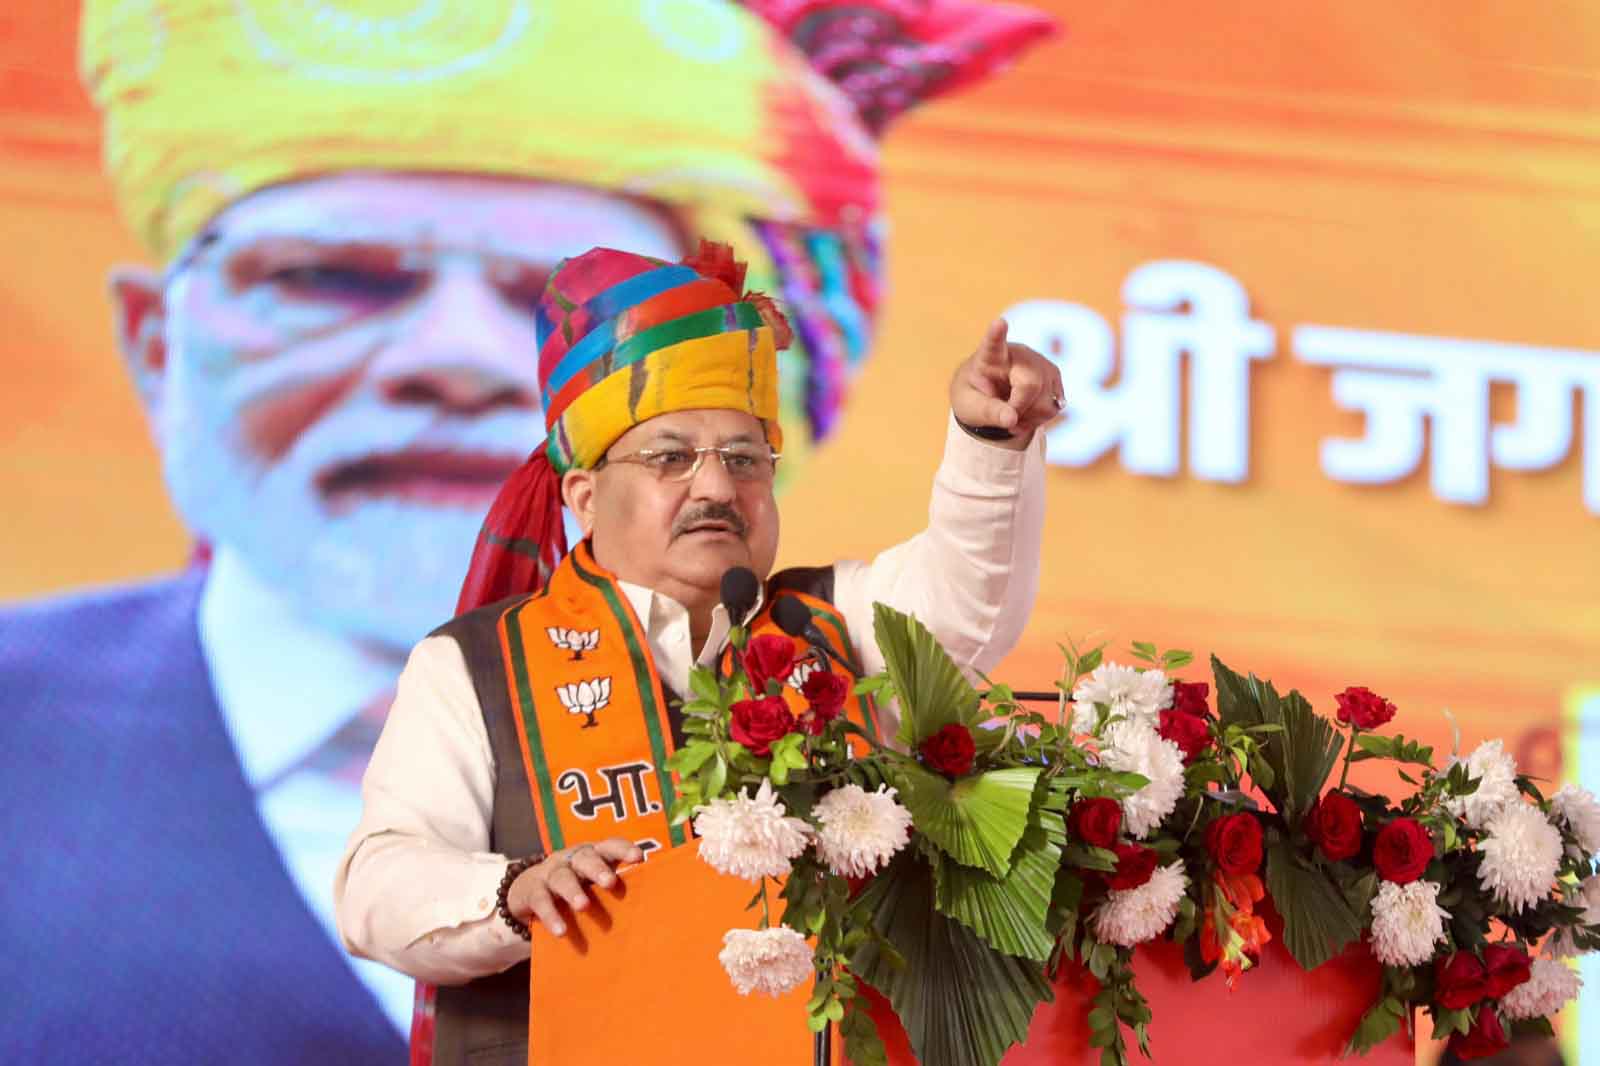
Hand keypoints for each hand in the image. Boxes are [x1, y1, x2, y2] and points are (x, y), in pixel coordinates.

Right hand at [506, 838, 642, 936]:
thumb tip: (650, 910)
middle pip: (586, 858)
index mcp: (592, 855)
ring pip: (562, 877)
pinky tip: (561, 931)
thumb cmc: (574, 888)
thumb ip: (614, 892)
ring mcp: (550, 872)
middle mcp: (572, 859)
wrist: (528, 891)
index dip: (623, 849)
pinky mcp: (532, 890)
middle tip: (610, 882)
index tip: (638, 858)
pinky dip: (551, 915)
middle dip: (598, 868)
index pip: (609, 847)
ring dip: (573, 891)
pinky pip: (541, 901)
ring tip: (583, 906)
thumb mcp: (592, 884)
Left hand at [948, 319, 1063, 449]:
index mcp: (989, 356)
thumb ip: (989, 412)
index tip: (999, 323)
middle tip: (1005, 418)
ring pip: (1046, 401)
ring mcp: (1039, 363)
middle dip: (1020, 409)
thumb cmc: (973, 397)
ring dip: (1029, 417)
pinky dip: (1039, 418)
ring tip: (1011, 415)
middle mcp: (1018, 354)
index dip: (996, 334)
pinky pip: (1055, 406)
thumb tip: (1012, 419)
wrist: (986, 394)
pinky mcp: (1053, 376)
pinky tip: (1024, 414)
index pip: (993, 343)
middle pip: (1032, 384)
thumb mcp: (970, 407)